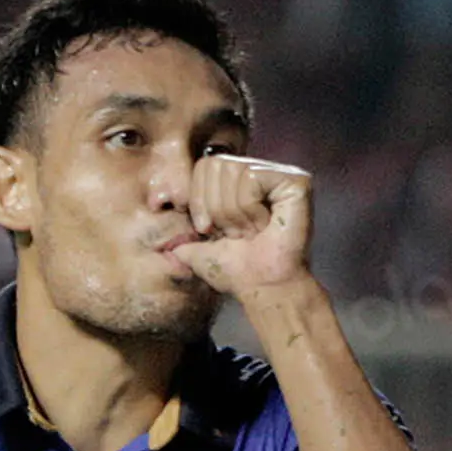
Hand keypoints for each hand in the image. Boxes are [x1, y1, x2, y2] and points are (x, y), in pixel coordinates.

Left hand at [167, 155, 313, 296]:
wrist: (263, 286)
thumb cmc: (236, 268)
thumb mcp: (195, 248)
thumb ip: (175, 232)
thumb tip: (155, 214)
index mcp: (239, 181)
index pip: (203, 166)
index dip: (199, 201)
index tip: (211, 230)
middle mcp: (261, 170)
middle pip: (215, 164)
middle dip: (215, 208)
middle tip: (235, 232)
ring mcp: (279, 173)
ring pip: (232, 170)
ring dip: (233, 212)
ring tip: (251, 231)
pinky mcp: (296, 180)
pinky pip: (251, 178)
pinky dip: (249, 208)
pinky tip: (265, 225)